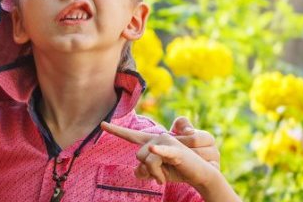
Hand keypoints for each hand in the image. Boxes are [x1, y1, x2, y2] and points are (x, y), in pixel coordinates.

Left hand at [101, 122, 218, 186]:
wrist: (200, 174)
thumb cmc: (177, 171)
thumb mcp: (158, 173)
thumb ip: (145, 171)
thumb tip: (137, 171)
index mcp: (151, 143)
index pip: (131, 136)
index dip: (116, 130)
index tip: (102, 124)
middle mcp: (157, 138)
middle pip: (138, 156)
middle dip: (147, 171)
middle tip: (160, 178)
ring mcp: (166, 142)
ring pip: (147, 161)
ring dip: (156, 175)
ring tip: (165, 178)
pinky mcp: (175, 151)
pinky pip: (160, 153)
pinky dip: (157, 153)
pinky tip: (154, 150)